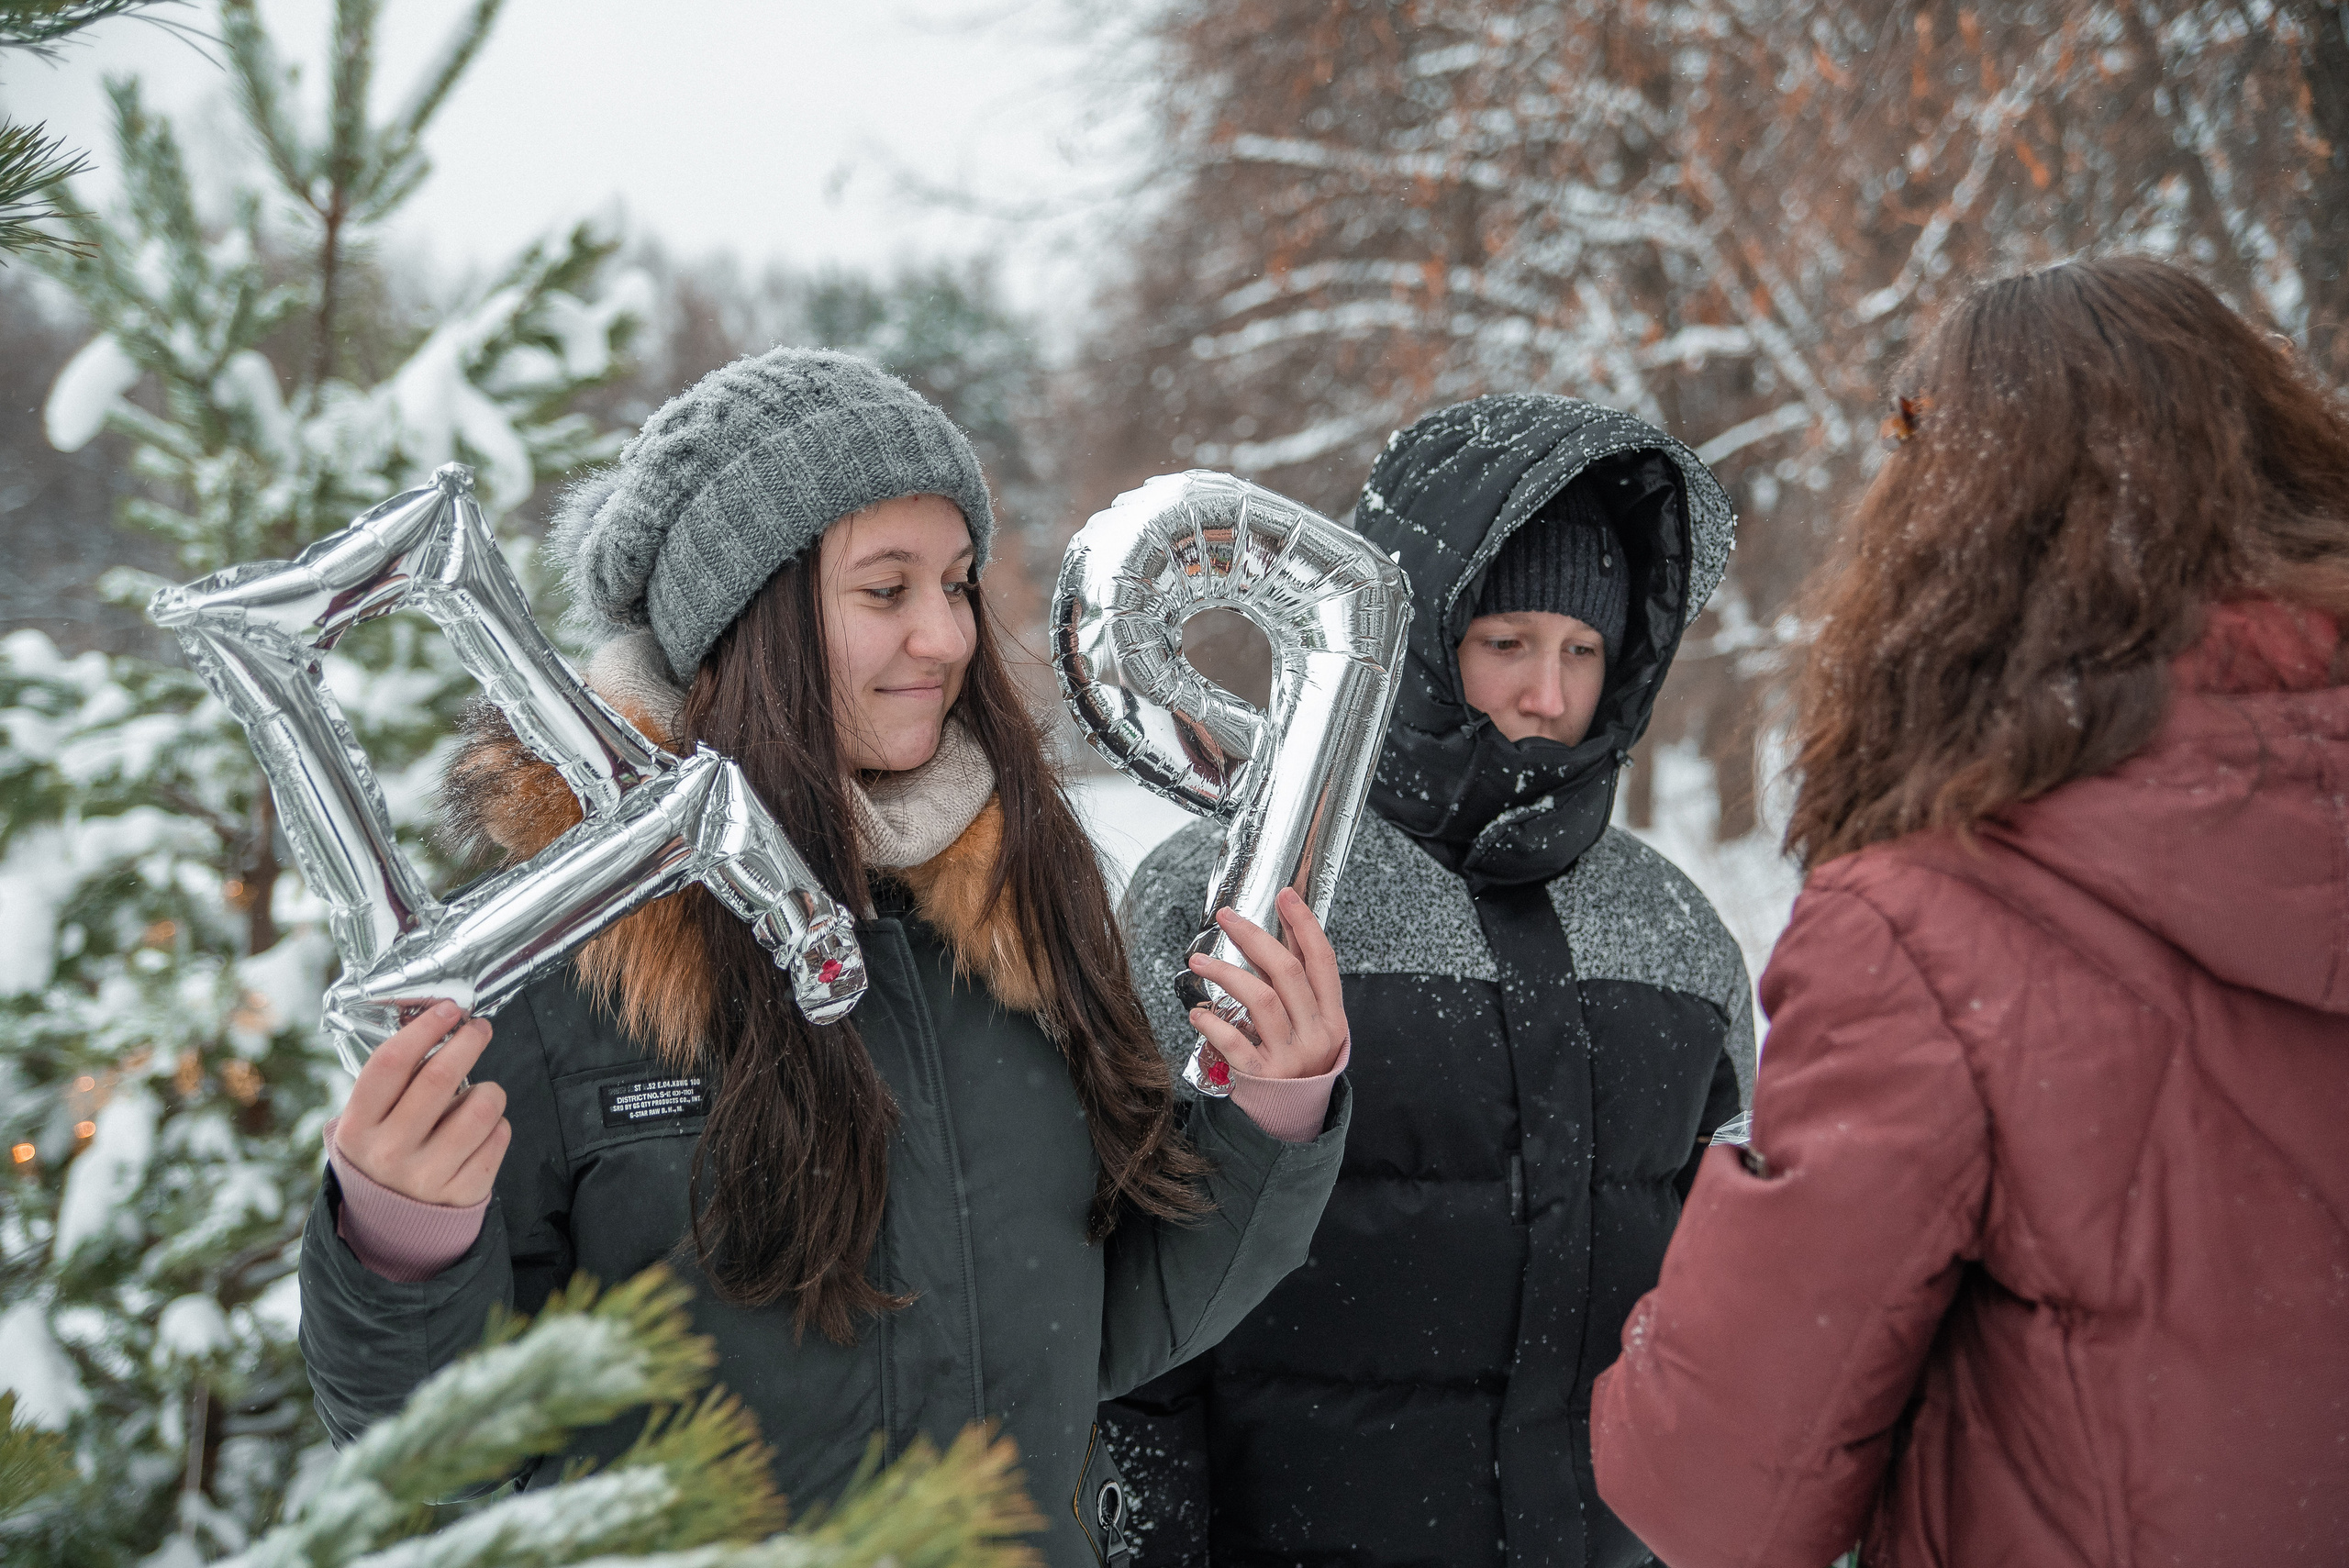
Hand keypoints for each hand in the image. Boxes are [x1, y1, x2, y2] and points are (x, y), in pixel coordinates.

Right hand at [335, 1001, 509, 1206]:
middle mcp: (390, 1152)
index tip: (448, 1009)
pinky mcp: (464, 1192)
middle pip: (439, 1077)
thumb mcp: (368, 1123)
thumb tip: (436, 1022)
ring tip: (480, 1094)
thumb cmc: (387, 1152)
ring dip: (488, 1089)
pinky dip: (497, 1124)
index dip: (424, 1029)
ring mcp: (428, 1175)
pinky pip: (499, 1136)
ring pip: (481, 1106)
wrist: (395, 1226)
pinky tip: (481, 1130)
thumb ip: (392, 1082)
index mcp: (359, 1127)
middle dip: (468, 1041)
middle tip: (479, 1029)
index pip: (391, 1064)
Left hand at [1186, 887, 1348, 1080]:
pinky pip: (1235, 1041)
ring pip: (1260, 999)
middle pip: (1287, 972)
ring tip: (1198, 962)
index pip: (1323, 960)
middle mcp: (1316, 1035)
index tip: (1284, 895)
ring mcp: (1290, 1057)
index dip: (1304, 924)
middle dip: (1254, 936)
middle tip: (1226, 917)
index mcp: (1332, 1018)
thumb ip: (1297, 987)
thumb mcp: (1312, 1026)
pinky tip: (1197, 1013)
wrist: (1290, 1119)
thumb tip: (1275, 934)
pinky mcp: (1262, 1076)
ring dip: (1226, 972)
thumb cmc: (1298, 1063)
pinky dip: (1212, 1023)